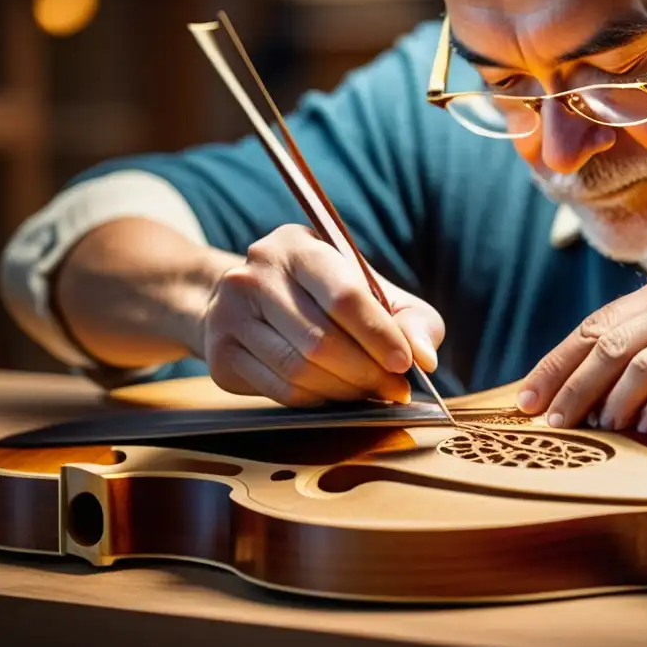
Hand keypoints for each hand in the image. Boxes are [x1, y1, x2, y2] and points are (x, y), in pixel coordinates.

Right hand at [203, 224, 442, 405]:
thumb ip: (409, 317)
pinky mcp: (220, 355)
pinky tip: (336, 395)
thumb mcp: (371, 289)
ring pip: (299, 370)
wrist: (245, 302)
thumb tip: (425, 358)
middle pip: (321, 340)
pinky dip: (318, 400)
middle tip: (394, 389)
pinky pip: (280, 390)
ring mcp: (230, 315)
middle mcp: (256, 274)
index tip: (405, 364)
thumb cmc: (324, 295)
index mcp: (296, 246)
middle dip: (366, 372)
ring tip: (370, 392)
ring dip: (344, 390)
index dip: (378, 334)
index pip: (343, 295)